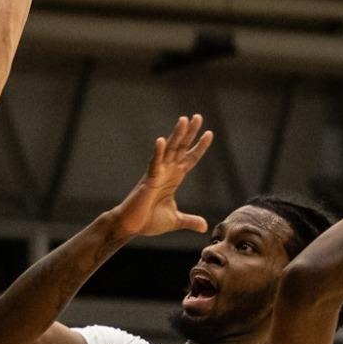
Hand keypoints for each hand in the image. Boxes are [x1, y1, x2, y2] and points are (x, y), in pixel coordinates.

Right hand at [107, 115, 214, 238]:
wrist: (132, 226)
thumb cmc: (149, 221)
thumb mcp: (176, 220)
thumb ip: (190, 221)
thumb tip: (205, 226)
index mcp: (174, 178)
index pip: (190, 159)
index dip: (199, 147)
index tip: (209, 134)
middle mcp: (167, 171)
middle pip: (181, 148)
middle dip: (190, 133)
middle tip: (198, 117)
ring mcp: (157, 173)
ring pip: (169, 150)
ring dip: (177, 135)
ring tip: (185, 119)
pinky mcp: (148, 179)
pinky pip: (154, 163)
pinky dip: (158, 152)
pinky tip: (162, 140)